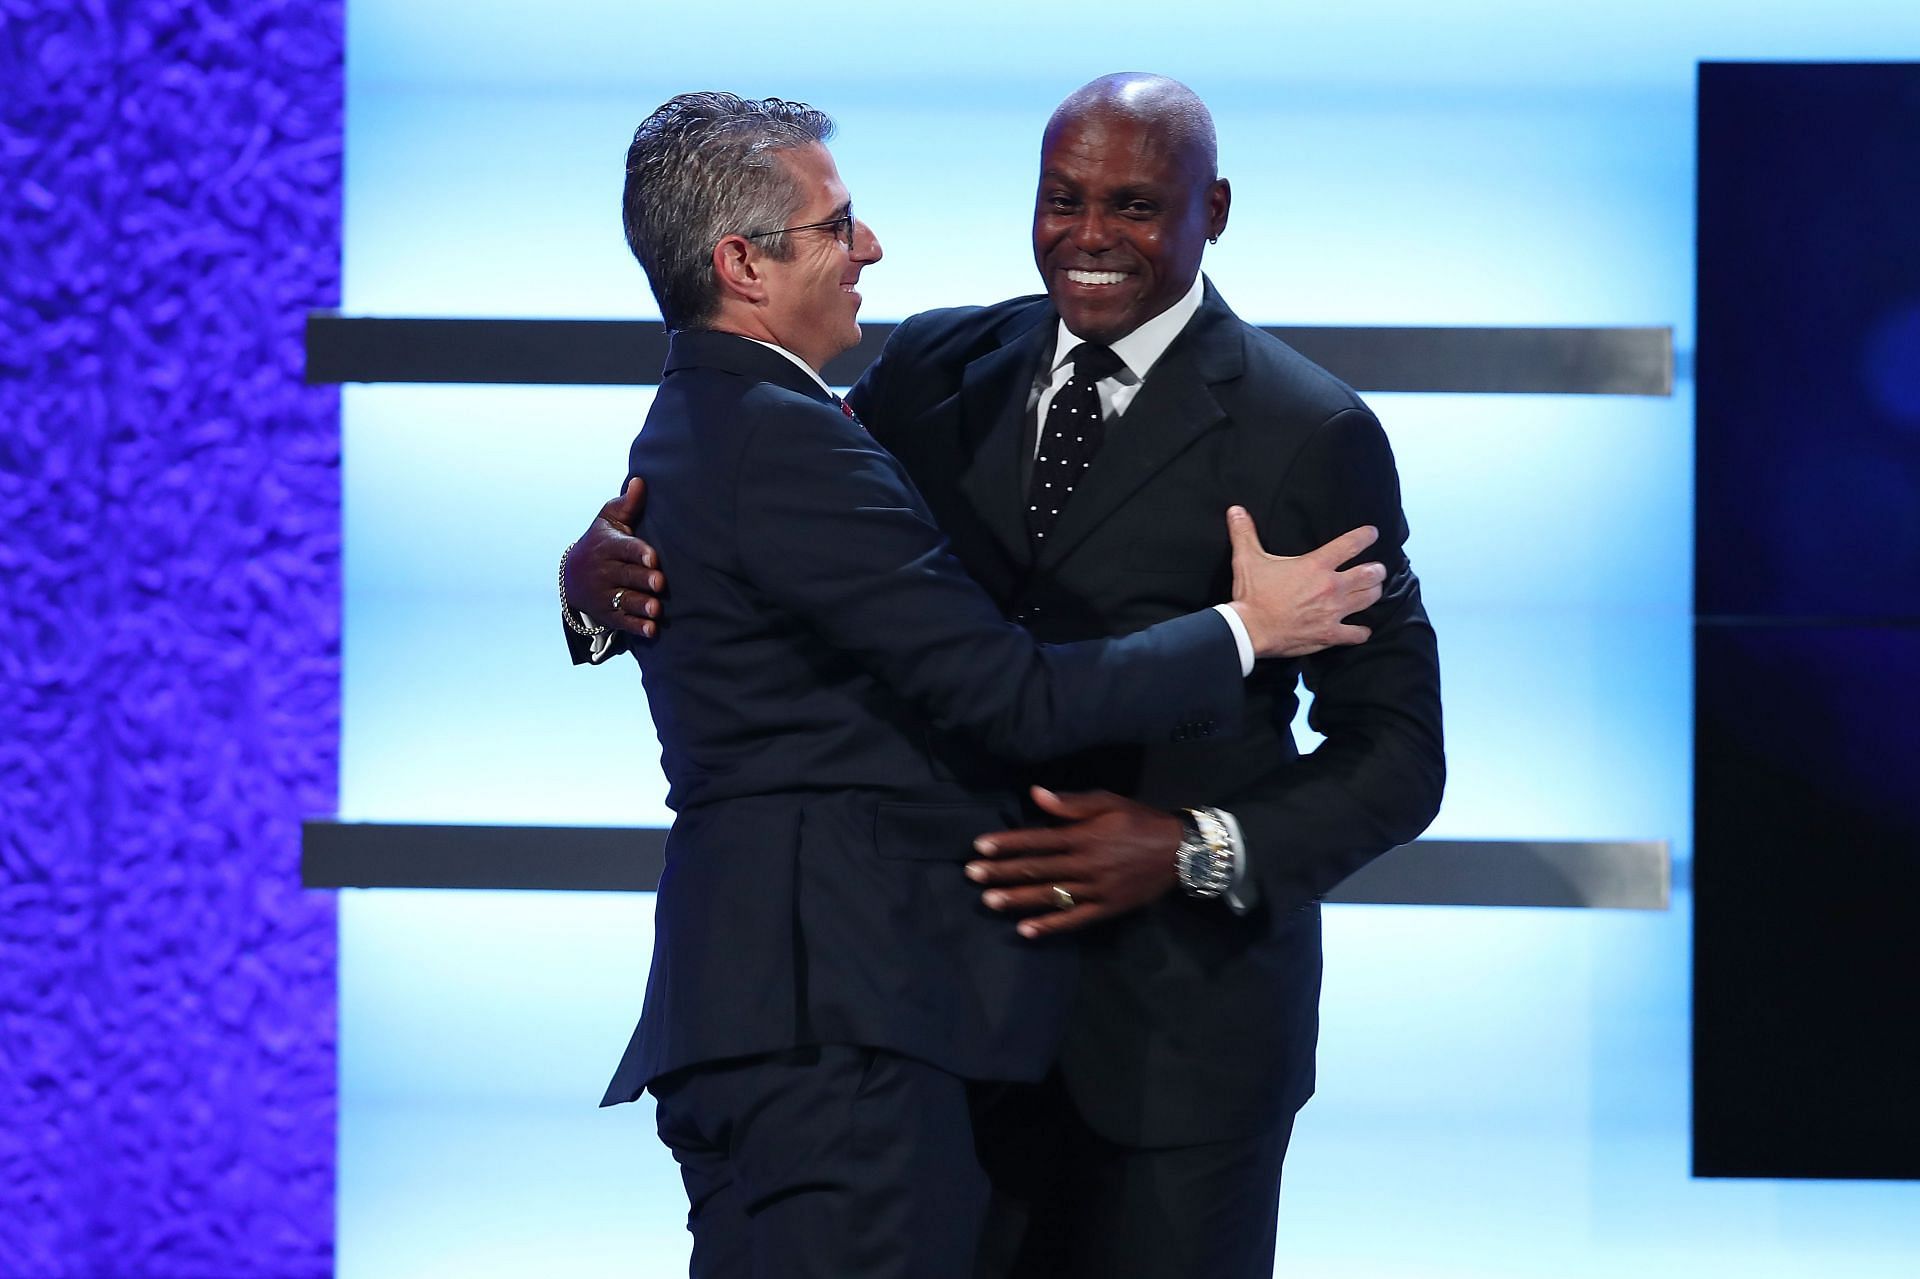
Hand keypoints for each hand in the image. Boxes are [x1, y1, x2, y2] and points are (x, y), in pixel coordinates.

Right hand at [564, 477, 664, 638]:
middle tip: (659, 583)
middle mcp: (604, 571)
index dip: (638, 553)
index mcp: (607, 546)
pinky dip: (636, 627)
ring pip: (624, 600)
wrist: (572, 576)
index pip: (624, 549)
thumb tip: (640, 481)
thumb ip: (626, 505)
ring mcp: (604, 594)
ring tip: (656, 609)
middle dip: (642, 580)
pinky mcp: (607, 614)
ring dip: (640, 605)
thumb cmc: (601, 542)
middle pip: (626, 576)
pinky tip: (651, 630)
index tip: (653, 558)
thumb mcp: (608, 522)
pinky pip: (621, 622)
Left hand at [965, 787, 1184, 938]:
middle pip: (1036, 869)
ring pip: (1050, 896)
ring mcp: (1095, 889)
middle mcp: (1085, 864)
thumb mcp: (1109, 802)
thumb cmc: (1141, 821)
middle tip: (972, 874)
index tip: (980, 846)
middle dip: (1002, 871)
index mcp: (1083, 836)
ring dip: (1017, 899)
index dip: (1007, 844)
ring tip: (989, 901)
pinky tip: (1026, 930)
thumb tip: (1035, 794)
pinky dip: (1050, 926)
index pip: (1036, 840)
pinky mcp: (1106, 908)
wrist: (1182, 851)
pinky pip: (1074, 920)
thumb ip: (1071, 803)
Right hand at [1225, 508, 1383, 658]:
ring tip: (1373, 590)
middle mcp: (1331, 587)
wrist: (1250, 630)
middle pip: (1370, 573)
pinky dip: (1361, 631)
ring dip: (1373, 593)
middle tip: (1377, 568)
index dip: (1366, 536)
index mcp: (1315, 565)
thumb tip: (1236, 510)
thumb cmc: (1251, 595)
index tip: (1372, 533)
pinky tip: (1361, 629)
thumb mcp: (1247, 559)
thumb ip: (1245, 533)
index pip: (1351, 544)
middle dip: (1377, 569)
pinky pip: (1356, 633)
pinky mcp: (1330, 634)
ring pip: (1369, 599)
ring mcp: (1333, 612)